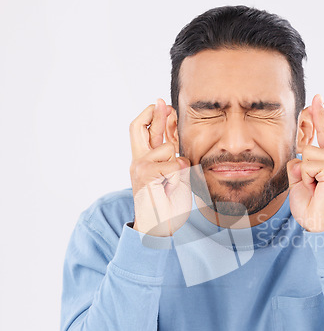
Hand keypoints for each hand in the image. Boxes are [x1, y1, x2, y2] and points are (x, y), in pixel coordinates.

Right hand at [129, 98, 190, 236]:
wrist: (158, 227)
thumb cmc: (167, 204)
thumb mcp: (175, 174)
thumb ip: (174, 154)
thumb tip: (177, 131)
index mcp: (146, 160)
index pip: (148, 131)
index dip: (157, 116)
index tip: (166, 105)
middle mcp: (139, 160)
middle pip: (138, 127)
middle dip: (153, 113)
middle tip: (162, 102)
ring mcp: (139, 166)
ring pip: (168, 149)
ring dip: (178, 165)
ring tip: (172, 184)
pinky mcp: (145, 174)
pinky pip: (173, 165)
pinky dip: (178, 178)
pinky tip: (170, 189)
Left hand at [286, 94, 323, 232]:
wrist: (321, 227)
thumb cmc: (312, 207)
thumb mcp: (301, 180)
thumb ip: (300, 164)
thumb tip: (297, 153)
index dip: (320, 118)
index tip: (310, 106)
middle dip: (323, 111)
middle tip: (315, 97)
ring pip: (309, 150)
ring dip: (303, 169)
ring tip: (310, 186)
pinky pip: (308, 162)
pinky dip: (304, 176)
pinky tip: (313, 188)